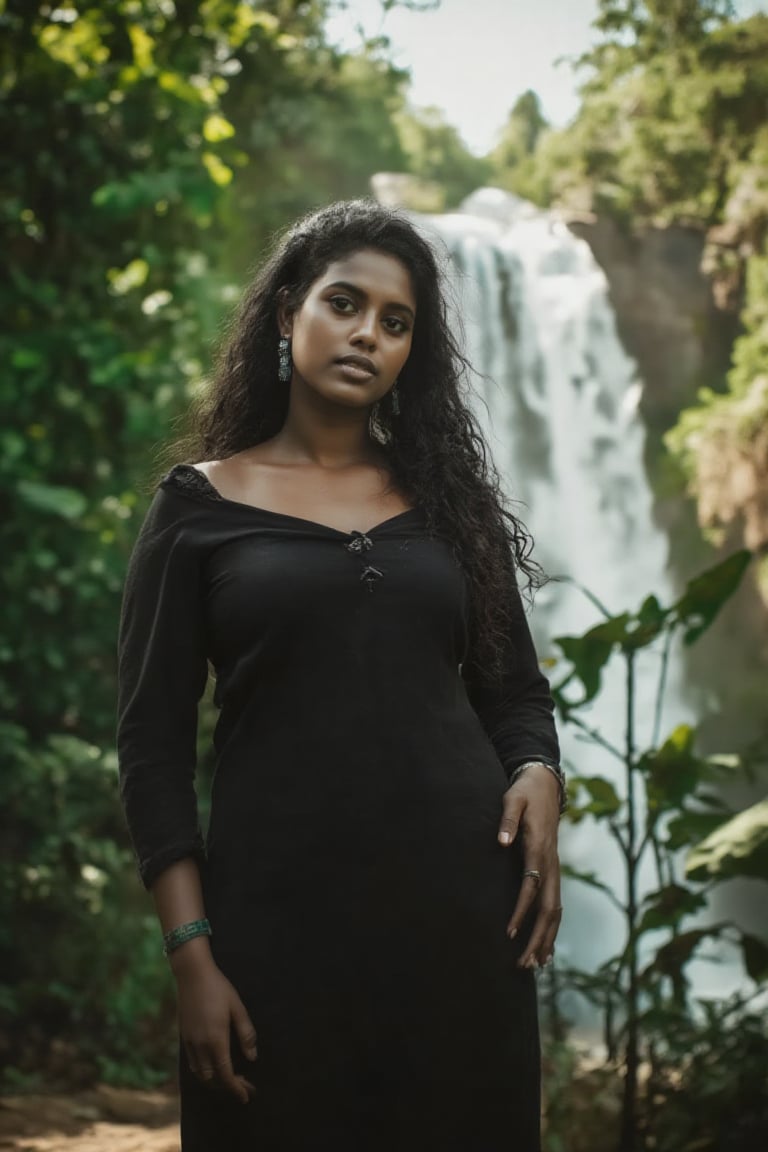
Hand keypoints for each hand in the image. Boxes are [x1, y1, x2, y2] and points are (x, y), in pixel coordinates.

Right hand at [171, 943, 257, 1102]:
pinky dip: (203, 1072)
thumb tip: (252, 1057)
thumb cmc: (219, 988)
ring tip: (230, 1079)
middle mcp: (200, 1046)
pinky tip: (213, 1065)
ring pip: (200, 1074)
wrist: (192, 974)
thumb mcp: (238, 1008)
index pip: (226, 1075)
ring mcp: (189, 1042)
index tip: (247, 1096)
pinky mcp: (183, 1037)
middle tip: (244, 1086)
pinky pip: (192, 1064)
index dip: (237, 1088)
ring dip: (215, 1081)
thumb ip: (246, 1034)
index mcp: (216, 1040)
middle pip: (212, 1079)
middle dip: (228, 1087)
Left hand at [497, 763, 562, 968]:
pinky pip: (555, 903)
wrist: (545, 783)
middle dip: (539, 937)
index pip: (531, 887)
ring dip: (547, 938)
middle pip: (549, 908)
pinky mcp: (553, 869)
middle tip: (524, 964)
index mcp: (539, 848)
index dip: (521, 911)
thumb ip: (507, 819)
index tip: (510, 933)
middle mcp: (551, 862)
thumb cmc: (525, 792)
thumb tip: (502, 841)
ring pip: (556, 910)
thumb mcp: (513, 799)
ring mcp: (555, 867)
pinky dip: (552, 927)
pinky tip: (546, 947)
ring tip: (536, 965)